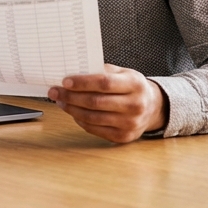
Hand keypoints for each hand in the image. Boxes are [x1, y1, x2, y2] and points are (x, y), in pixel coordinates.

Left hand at [48, 63, 168, 143]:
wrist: (153, 107)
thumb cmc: (131, 87)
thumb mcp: (122, 73)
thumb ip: (101, 71)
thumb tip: (72, 72)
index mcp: (135, 85)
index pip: (104, 83)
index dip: (82, 83)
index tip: (65, 81)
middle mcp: (135, 105)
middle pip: (96, 102)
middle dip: (71, 96)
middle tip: (54, 91)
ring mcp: (130, 123)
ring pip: (93, 117)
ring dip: (72, 109)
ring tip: (61, 101)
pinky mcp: (123, 137)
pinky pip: (95, 129)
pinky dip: (80, 120)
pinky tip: (73, 112)